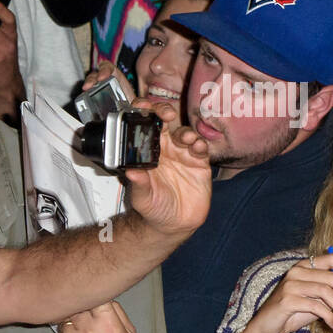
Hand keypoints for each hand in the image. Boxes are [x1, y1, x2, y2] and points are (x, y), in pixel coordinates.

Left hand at [53, 301, 139, 332]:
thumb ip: (116, 312)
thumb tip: (101, 296)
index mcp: (107, 323)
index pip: (92, 296)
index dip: (91, 296)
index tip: (91, 299)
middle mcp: (87, 331)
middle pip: (75, 307)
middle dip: (80, 312)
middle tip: (87, 323)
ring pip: (64, 322)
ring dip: (72, 327)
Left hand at [123, 99, 211, 235]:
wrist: (173, 225)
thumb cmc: (153, 208)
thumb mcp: (142, 198)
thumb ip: (139, 184)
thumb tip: (131, 172)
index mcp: (147, 151)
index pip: (144, 125)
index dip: (143, 112)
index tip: (143, 107)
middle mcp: (165, 148)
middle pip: (165, 121)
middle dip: (165, 112)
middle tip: (167, 114)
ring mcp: (183, 154)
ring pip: (185, 133)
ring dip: (185, 132)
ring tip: (186, 139)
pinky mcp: (200, 163)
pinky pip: (201, 148)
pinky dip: (200, 144)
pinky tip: (198, 148)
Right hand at [240, 251, 332, 332]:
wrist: (269, 326)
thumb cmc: (294, 312)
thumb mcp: (316, 299)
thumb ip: (332, 293)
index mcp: (304, 266)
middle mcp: (297, 271)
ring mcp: (291, 285)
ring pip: (327, 292)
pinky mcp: (288, 300)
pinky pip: (317, 306)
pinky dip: (330, 317)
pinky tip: (332, 325)